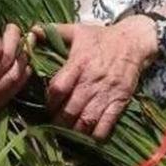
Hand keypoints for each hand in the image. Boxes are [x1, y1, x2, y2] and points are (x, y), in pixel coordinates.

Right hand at [0, 24, 29, 119]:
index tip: (0, 28)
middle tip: (14, 30)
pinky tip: (22, 64)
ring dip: (22, 58)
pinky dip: (21, 76)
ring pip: (13, 77)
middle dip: (15, 43)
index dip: (0, 36)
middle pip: (6, 62)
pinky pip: (12, 92)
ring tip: (21, 45)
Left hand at [34, 17, 158, 140]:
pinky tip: (88, 135)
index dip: (50, 101)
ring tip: (68, 130)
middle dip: (59, 120)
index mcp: (79, 63)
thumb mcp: (78, 30)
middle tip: (55, 122)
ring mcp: (106, 93)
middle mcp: (91, 81)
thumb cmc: (102, 37)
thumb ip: (54, 31)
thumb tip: (31, 31)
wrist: (134, 41)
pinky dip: (95, 135)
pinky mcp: (120, 101)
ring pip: (86, 121)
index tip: (48, 104)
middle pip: (70, 110)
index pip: (58, 88)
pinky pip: (106, 125)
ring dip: (74, 130)